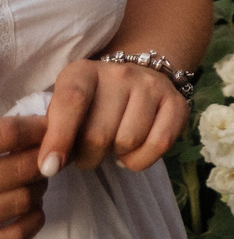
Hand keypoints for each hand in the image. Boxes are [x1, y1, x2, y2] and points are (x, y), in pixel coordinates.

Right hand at [0, 116, 46, 238]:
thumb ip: (0, 136)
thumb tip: (39, 124)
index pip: (8, 133)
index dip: (36, 127)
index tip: (48, 127)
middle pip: (25, 166)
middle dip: (42, 160)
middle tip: (43, 159)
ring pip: (25, 198)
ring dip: (39, 189)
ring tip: (34, 183)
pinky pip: (17, 236)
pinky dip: (33, 220)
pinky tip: (31, 210)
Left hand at [40, 56, 189, 178]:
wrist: (138, 78)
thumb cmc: (92, 102)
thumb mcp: (64, 107)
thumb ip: (53, 131)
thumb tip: (49, 165)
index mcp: (84, 71)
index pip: (71, 101)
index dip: (59, 137)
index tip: (49, 167)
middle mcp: (121, 73)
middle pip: (100, 133)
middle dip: (88, 157)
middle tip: (86, 155)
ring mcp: (152, 86)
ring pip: (129, 141)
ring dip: (115, 156)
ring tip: (111, 147)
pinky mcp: (177, 102)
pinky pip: (159, 144)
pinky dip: (141, 160)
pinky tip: (130, 154)